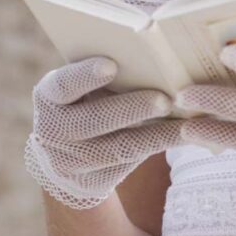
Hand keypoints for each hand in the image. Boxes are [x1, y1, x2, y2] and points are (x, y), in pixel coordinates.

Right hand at [24, 57, 183, 208]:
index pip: (64, 85)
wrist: (65, 155)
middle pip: (95, 120)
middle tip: (165, 99)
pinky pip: (132, 161)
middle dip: (132, 109)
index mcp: (49, 97)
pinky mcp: (94, 180)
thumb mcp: (81, 88)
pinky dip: (159, 145)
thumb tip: (152, 55)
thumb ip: (104, 75)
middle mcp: (53, 130)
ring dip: (156, 134)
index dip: (85, 76)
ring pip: (119, 147)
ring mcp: (71, 160)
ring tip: (185, 123)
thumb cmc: (85, 103)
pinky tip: (183, 135)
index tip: (111, 65)